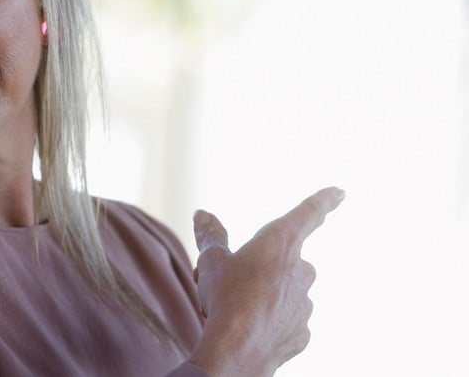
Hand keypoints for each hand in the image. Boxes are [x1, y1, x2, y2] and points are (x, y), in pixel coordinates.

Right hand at [188, 187, 344, 376]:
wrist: (236, 351)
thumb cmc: (225, 298)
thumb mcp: (211, 260)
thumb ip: (211, 235)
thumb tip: (203, 215)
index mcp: (281, 243)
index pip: (309, 213)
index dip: (325, 200)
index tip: (340, 192)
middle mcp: (301, 270)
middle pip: (281, 259)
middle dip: (256, 266)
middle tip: (225, 279)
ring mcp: (305, 303)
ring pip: (282, 291)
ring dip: (260, 294)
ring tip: (231, 307)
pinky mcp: (303, 332)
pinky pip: (284, 319)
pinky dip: (268, 320)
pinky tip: (247, 328)